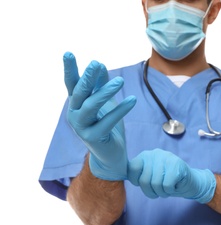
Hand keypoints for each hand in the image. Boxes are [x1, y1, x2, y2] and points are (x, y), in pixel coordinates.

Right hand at [64, 52, 136, 180]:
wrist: (111, 154)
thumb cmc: (107, 125)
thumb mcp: (105, 103)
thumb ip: (100, 85)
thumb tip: (99, 64)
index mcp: (76, 104)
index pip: (71, 84)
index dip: (70, 69)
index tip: (68, 53)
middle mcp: (75, 114)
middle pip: (79, 93)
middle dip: (87, 78)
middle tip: (96, 64)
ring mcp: (82, 127)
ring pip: (91, 106)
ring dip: (105, 92)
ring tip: (121, 81)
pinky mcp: (93, 137)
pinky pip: (107, 121)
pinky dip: (120, 110)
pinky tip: (132, 100)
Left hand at [127, 149, 215, 203]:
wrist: (190, 182)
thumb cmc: (167, 181)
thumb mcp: (150, 176)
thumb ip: (138, 174)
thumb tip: (119, 174)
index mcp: (146, 156)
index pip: (131, 170)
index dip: (137, 182)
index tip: (147, 184)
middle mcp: (155, 153)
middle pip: (144, 181)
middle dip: (152, 191)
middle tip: (160, 190)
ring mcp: (166, 158)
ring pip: (155, 184)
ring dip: (162, 192)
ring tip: (168, 187)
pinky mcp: (177, 165)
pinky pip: (166, 185)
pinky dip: (170, 190)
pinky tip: (175, 185)